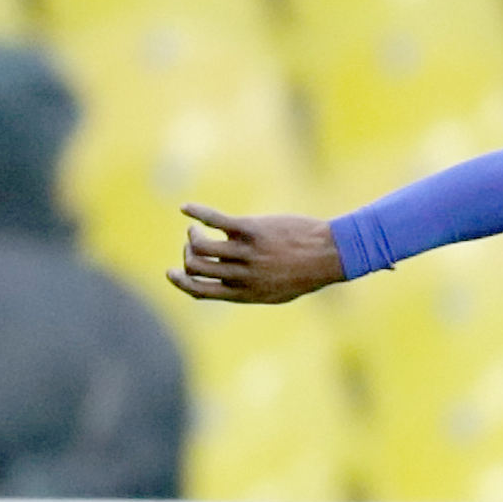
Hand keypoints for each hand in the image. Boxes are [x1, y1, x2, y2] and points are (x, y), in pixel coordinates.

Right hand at [167, 204, 345, 303]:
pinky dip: (196, 212)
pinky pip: (215, 220)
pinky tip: (185, 208)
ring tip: (196, 227)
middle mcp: (244, 276)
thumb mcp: (278, 290)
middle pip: (197, 267)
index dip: (180, 282)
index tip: (172, 271)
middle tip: (194, 242)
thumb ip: (251, 288)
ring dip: (192, 235)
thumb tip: (228, 284)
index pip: (201, 292)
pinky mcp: (252, 230)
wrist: (331, 254)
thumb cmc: (305, 272)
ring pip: (201, 246)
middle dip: (187, 254)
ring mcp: (247, 252)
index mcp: (246, 293)